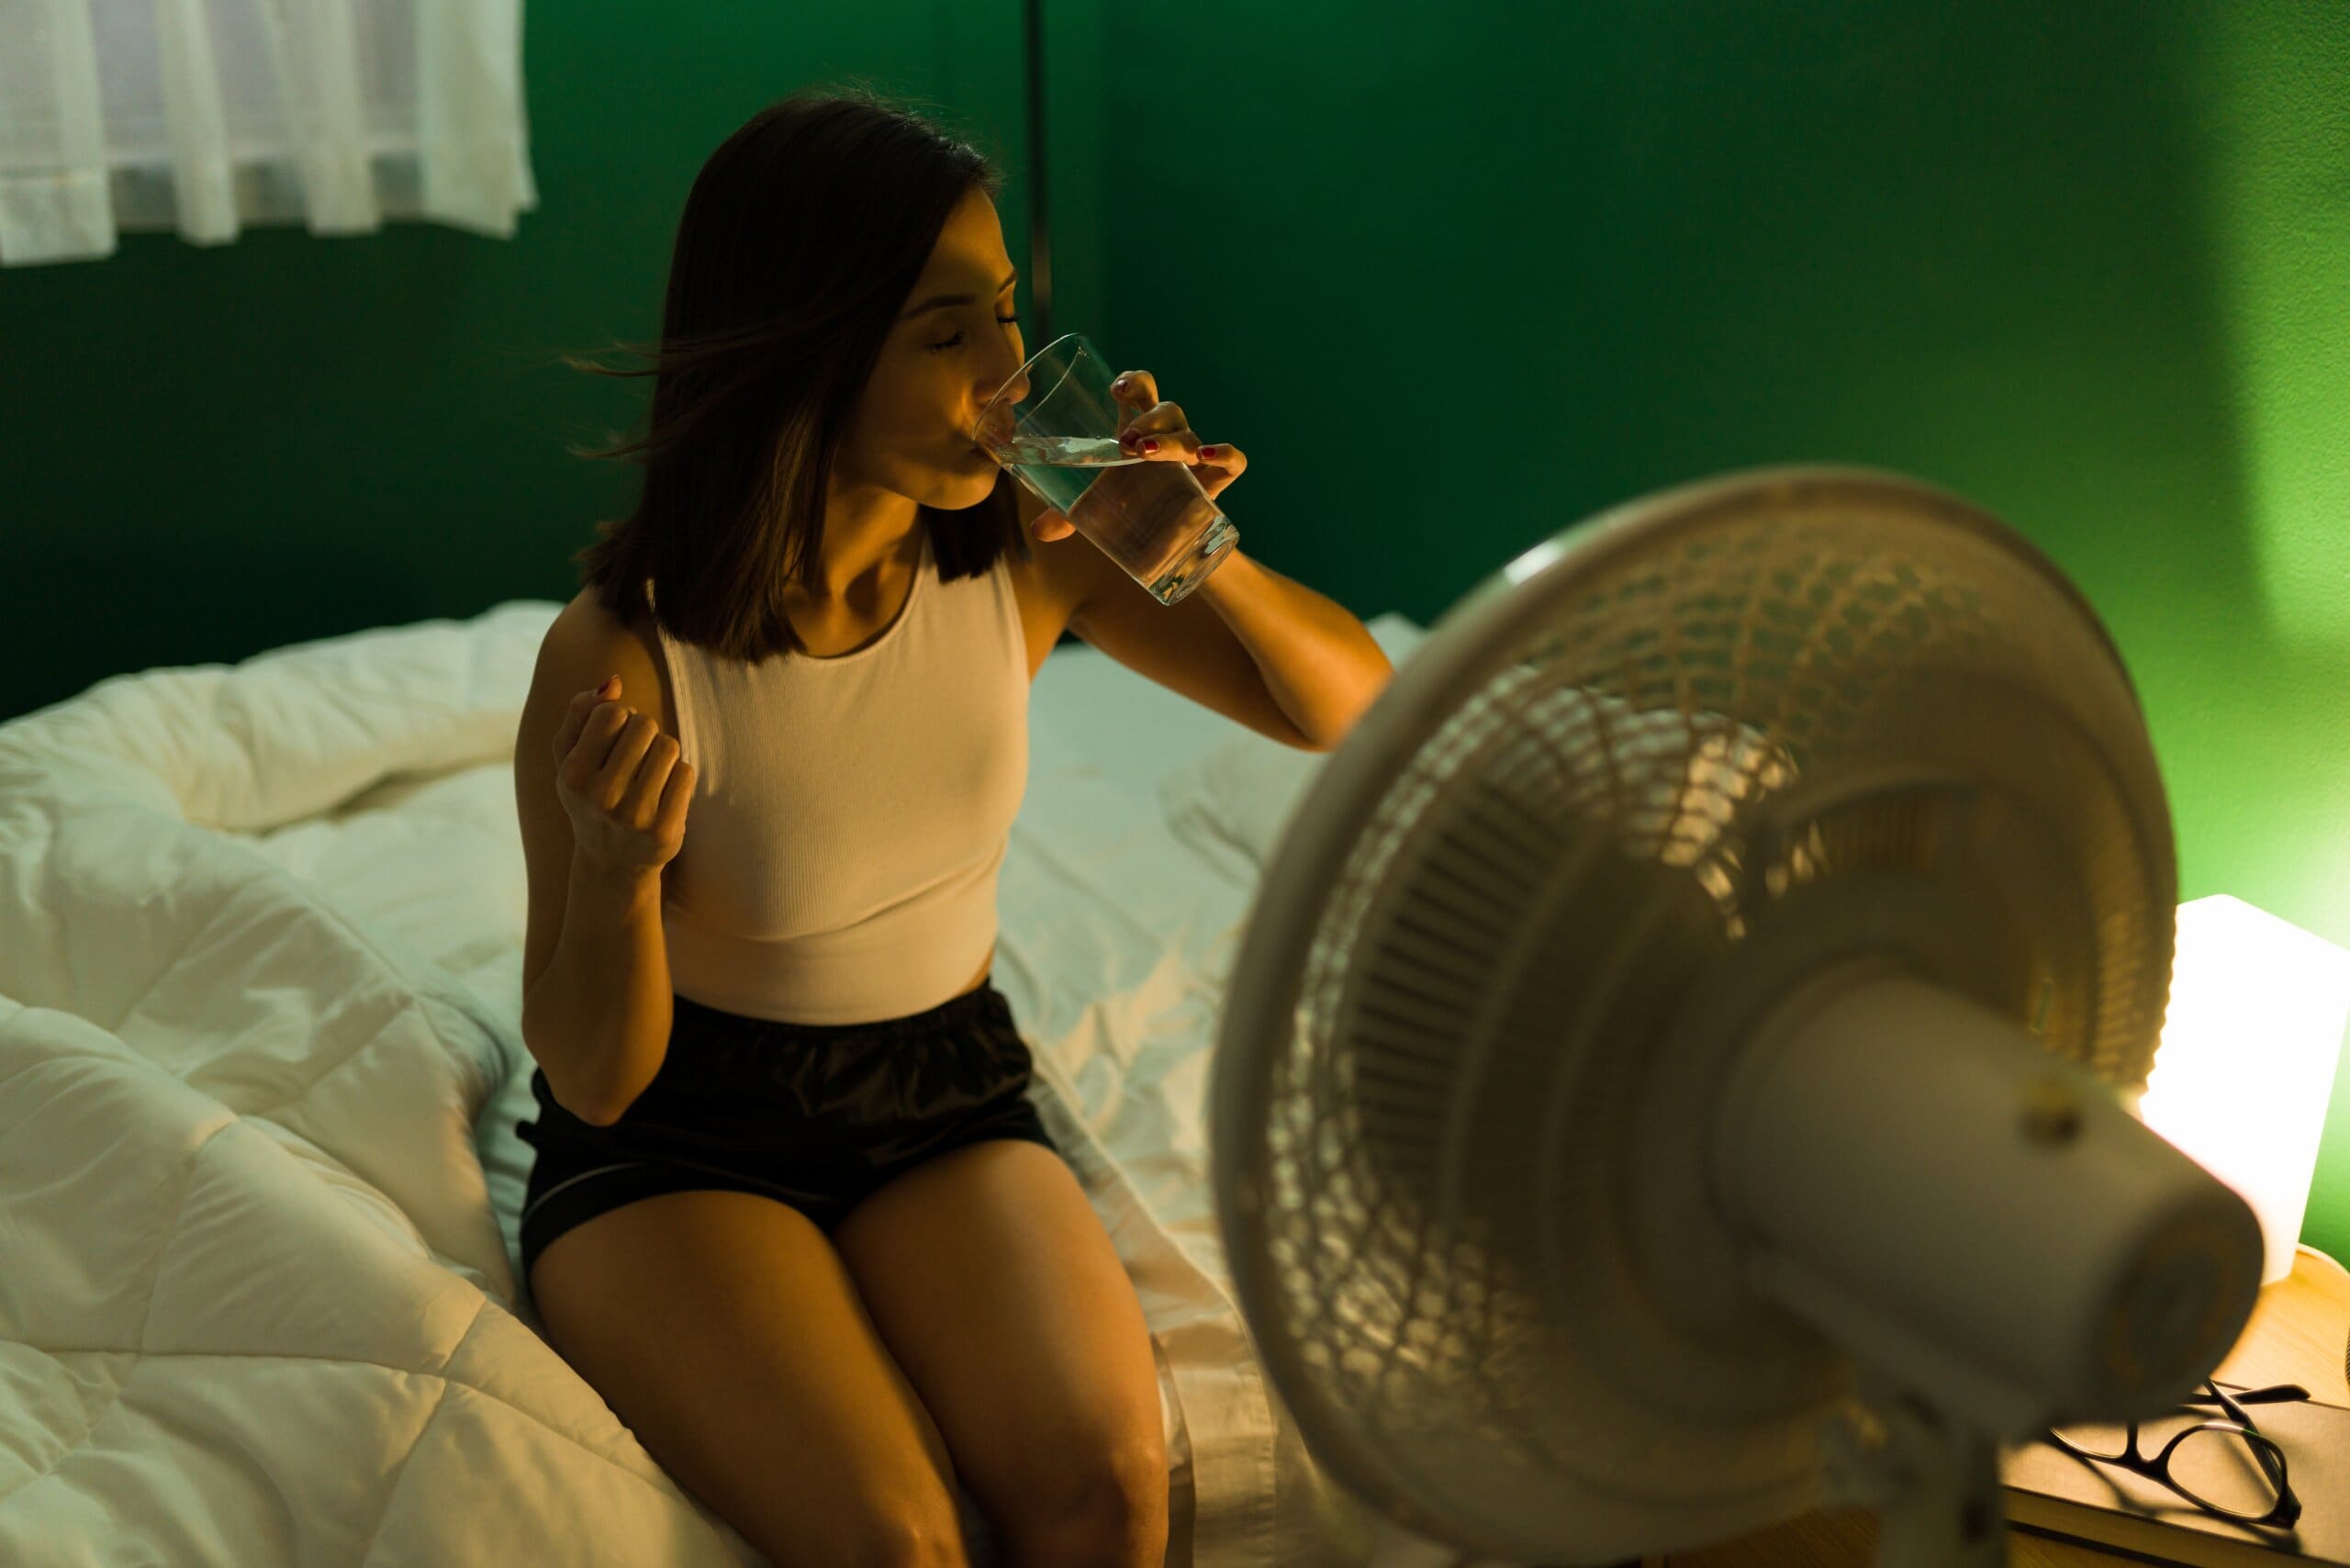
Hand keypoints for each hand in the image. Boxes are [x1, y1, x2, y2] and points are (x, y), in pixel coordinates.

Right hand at [551, 676, 693, 877]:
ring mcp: (634, 815)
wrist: (612, 863)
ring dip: (664, 754)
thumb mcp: (569, 758)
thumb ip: (580, 713)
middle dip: (646, 734)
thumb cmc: (590, 797)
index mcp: (572, 775)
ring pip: (669, 746)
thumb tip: (613, 682)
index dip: (620, 719)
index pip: (612, 712)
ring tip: (649, 776)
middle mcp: (600, 796)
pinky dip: (679, 777)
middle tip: (635, 759)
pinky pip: (687, 773)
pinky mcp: (664, 830)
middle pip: (645, 724)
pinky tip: (664, 796)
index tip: (615, 741)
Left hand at [1026, 367, 1249, 541]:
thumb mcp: (1097, 507)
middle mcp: (1171, 433)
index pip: (1143, 388)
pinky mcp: (1219, 478)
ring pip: (1190, 433)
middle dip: (1147, 420)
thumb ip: (1067, 515)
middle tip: (1125, 441)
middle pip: (1166, 409)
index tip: (1116, 390)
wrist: (1169, 538)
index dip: (1134, 381)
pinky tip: (1206, 457)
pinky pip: (1233, 459)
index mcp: (1141, 427)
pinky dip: (1224, 453)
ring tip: (1148, 453)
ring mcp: (1197, 453)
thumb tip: (1039, 529)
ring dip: (1171, 439)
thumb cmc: (1130, 505)